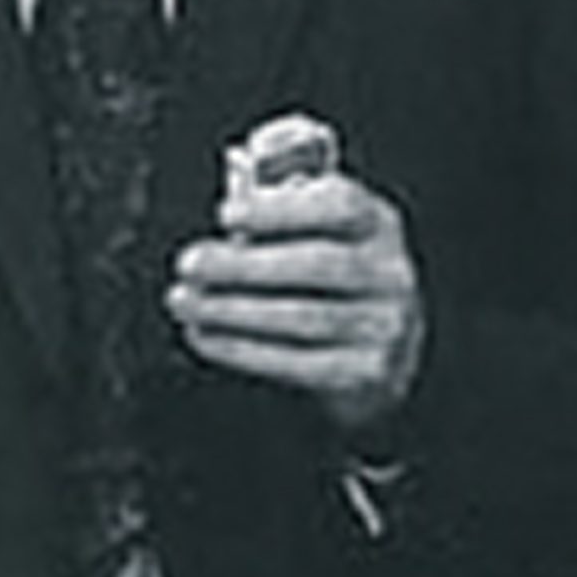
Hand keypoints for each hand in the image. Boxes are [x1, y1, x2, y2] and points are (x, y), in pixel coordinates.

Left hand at [165, 132, 425, 437]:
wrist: (382, 354)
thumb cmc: (329, 282)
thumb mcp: (319, 236)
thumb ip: (277, 224)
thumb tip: (218, 240)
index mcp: (377, 224)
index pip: (341, 204)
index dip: (281, 208)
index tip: (226, 214)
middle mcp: (390, 273)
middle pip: (316, 264)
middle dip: (242, 264)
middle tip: (190, 263)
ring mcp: (384, 326)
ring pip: (304, 316)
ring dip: (231, 309)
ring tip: (186, 300)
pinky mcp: (366, 372)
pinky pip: (296, 362)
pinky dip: (240, 348)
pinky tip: (204, 334)